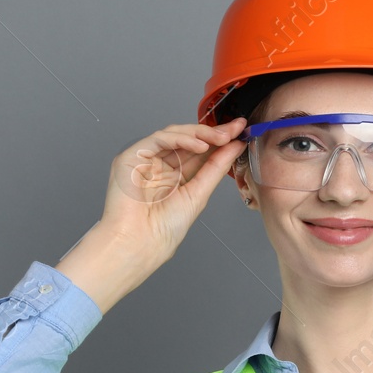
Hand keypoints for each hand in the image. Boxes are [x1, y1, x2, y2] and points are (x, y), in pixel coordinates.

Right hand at [95, 117, 248, 269]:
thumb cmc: (163, 229)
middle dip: (214, 133)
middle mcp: (161, 166)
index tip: (240, 132)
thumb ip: (216, 167)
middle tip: (235, 129)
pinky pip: (158, 139)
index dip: (220, 141)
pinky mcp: (132, 156)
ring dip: (200, 133)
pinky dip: (180, 139)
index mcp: (176, 177)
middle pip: (189, 140)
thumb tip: (235, 146)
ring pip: (174, 135)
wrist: (141, 242)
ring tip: (221, 138)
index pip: (200, 152)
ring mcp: (146, 160)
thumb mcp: (199, 193)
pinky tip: (199, 144)